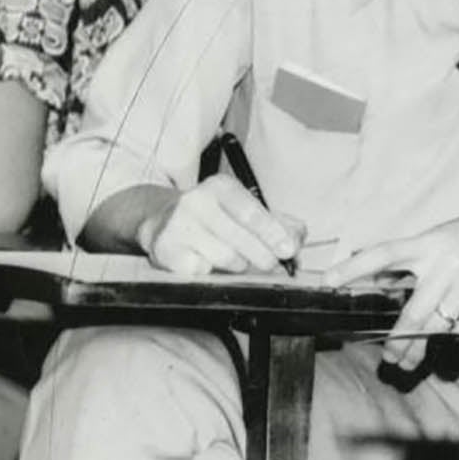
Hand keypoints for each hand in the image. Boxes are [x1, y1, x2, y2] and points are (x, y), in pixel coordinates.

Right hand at [135, 174, 303, 274]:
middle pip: (240, 240)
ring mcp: (177, 226)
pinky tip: (207, 262)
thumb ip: (279, 222)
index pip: (252, 214)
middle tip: (271, 264)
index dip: (274, 234)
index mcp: (221, 187)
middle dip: (263, 257)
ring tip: (238, 260)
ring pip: (225, 259)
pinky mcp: (164, 250)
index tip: (289, 250)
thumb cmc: (216, 216)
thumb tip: (296, 239)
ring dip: (240, 266)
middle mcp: (196, 202)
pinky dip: (211, 272)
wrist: (162, 220)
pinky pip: (201, 271)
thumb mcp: (246, 208)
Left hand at [324, 197, 458, 370]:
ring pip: (435, 328)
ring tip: (408, 364)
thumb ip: (419, 256)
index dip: (354, 266)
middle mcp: (445, 264)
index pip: (384, 253)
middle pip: (411, 313)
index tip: (329, 280)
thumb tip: (384, 279)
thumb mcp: (448, 234)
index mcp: (430, 243)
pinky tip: (446, 356)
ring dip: (418, 351)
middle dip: (396, 342)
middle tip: (389, 359)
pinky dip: (453, 346)